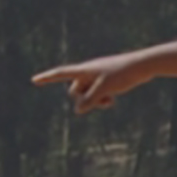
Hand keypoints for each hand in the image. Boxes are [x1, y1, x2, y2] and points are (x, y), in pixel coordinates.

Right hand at [32, 54, 150, 112]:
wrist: (143, 66)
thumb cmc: (123, 74)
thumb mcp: (105, 89)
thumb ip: (89, 100)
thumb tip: (78, 110)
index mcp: (84, 70)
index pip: (61, 74)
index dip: (47, 78)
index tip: (34, 80)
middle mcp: (88, 73)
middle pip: (74, 91)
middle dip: (83, 100)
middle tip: (100, 100)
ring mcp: (96, 78)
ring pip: (86, 95)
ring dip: (94, 102)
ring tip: (109, 101)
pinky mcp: (105, 82)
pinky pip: (96, 95)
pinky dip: (101, 100)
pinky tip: (112, 101)